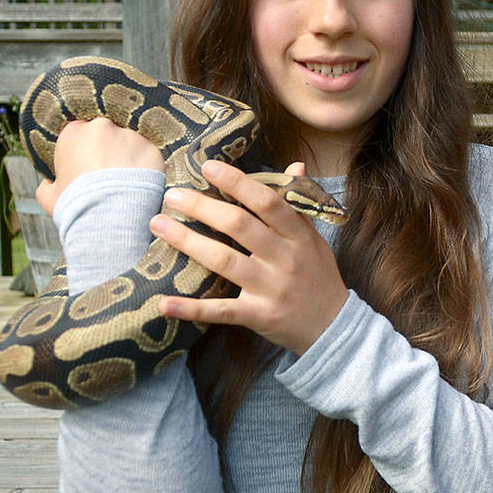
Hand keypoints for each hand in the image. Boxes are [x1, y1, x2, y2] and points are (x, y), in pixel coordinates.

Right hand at [35, 118, 164, 216]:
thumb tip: (48, 182)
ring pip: (130, 143)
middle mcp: (102, 127)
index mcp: (73, 132)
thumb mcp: (49, 197)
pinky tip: (142, 185)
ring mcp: (129, 136)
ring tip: (129, 183)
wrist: (109, 219)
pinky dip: (147, 168)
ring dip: (129, 158)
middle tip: (112, 175)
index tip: (91, 165)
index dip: (87, 150)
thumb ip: (47, 184)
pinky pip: (149, 156)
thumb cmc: (76, 207)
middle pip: (108, 134)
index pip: (82, 133)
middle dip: (110, 150)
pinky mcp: (151, 149)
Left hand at [149, 160, 346, 354]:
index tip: (208, 166)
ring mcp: (271, 289)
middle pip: (240, 227)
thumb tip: (295, 165)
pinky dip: (191, 308)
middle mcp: (285, 259)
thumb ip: (300, 205)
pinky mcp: (259, 316)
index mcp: (299, 236)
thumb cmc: (320, 277)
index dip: (238, 183)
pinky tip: (163, 303)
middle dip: (203, 207)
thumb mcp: (316, 239)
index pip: (268, 202)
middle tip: (172, 195)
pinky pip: (221, 311)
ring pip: (224, 261)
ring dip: (188, 242)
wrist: (333, 327)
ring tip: (159, 225)